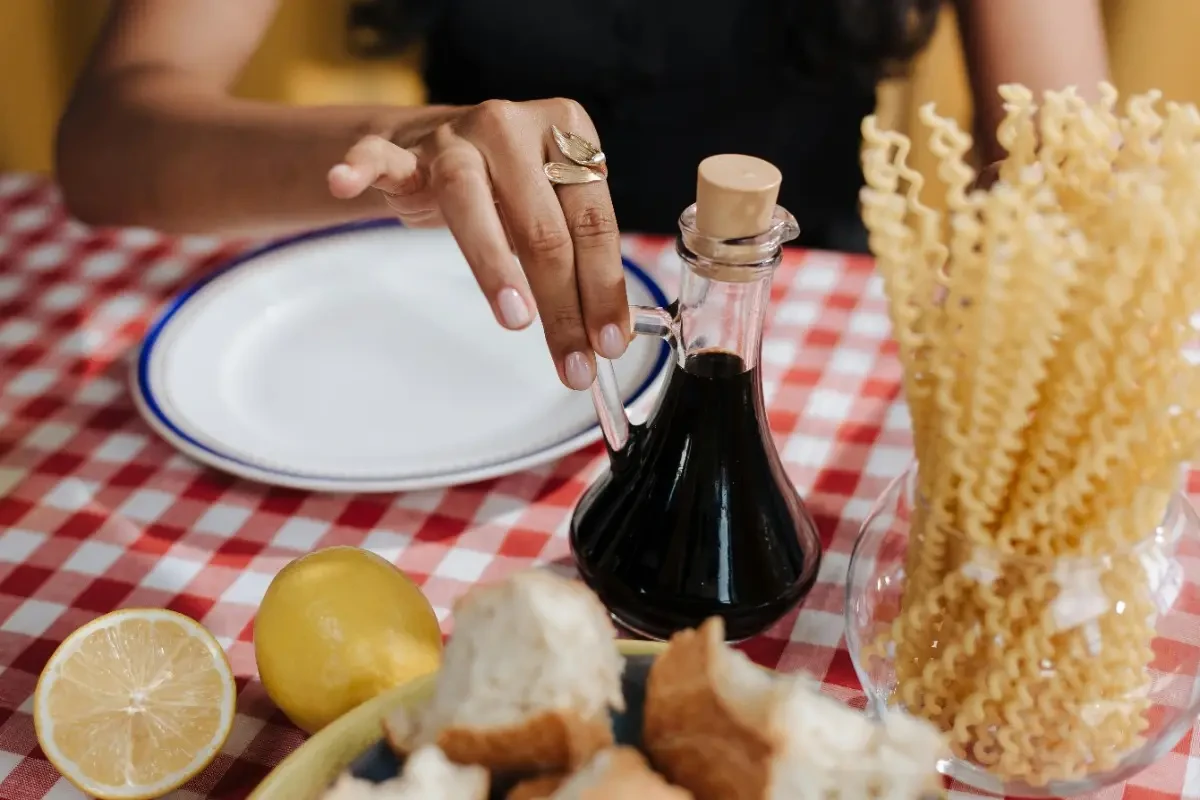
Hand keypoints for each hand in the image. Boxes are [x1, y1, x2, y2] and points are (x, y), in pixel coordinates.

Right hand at [327, 98, 629, 390]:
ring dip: (494, 265)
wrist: (439, 145)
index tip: (609, 344)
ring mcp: (452, 137)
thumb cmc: (508, 188)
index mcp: (567, 131)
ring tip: (516, 318)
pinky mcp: (400, 151)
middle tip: (572, 364)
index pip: (593, 222)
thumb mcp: (553, 211)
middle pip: (543, 227)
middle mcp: (512, 126)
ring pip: (471, 202)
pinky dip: (361, 169)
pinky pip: (379, 159)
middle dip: (562, 306)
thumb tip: (606, 336)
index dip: (604, 288)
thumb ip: (578, 262)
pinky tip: (344, 181)